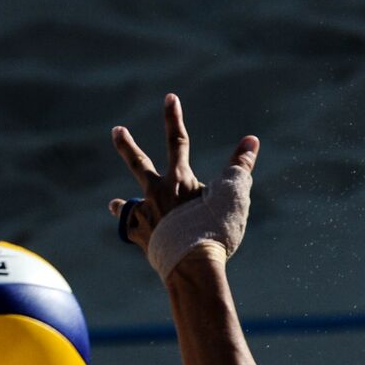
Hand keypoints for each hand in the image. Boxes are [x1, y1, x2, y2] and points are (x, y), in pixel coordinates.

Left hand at [108, 94, 258, 277]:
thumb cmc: (216, 230)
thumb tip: (251, 141)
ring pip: (129, 204)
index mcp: (179, 180)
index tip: (169, 98)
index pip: (178, 141)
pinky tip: (130, 231)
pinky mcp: (142, 239)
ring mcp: (146, 216)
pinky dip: (131, 230)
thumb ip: (240, 168)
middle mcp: (157, 194)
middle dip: (127, 146)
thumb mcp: (233, 196)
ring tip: (113, 204)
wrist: (193, 266)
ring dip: (123, 203)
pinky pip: (131, 231)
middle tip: (116, 131)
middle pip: (139, 164)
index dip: (173, 118)